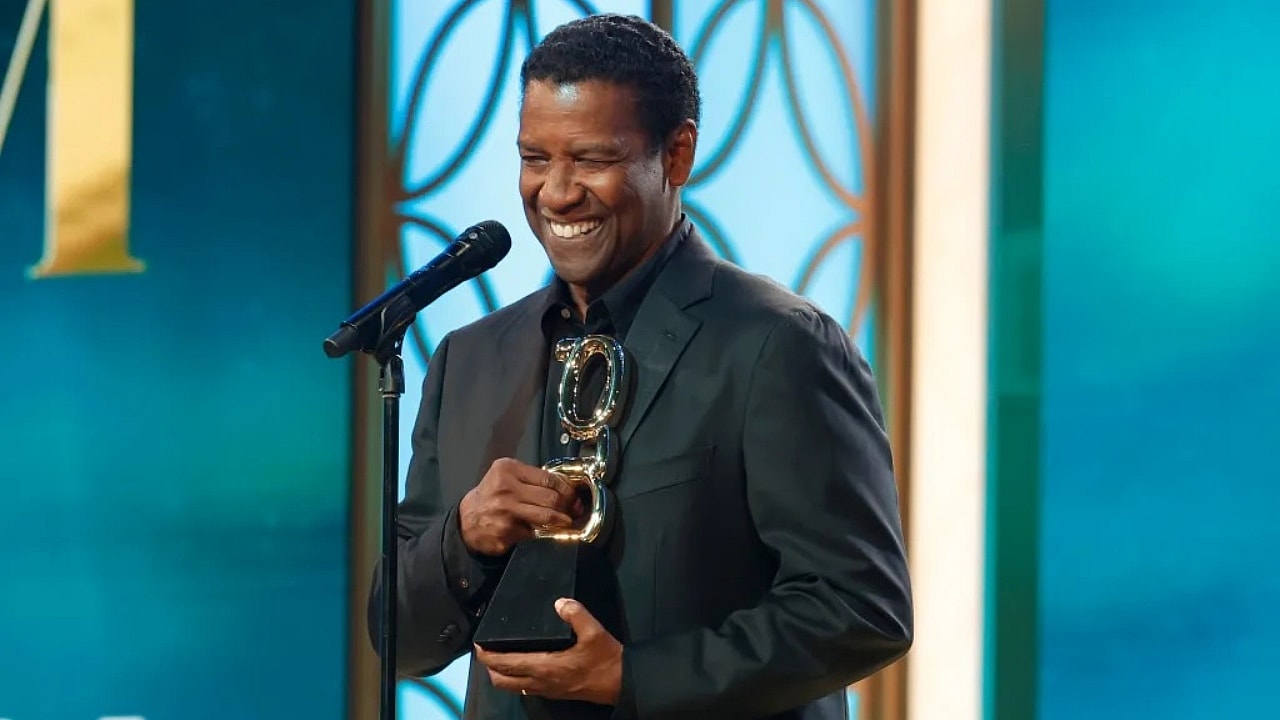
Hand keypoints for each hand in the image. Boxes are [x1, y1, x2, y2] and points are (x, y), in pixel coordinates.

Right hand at [459, 458, 580, 555]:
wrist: (467, 520)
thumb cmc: (491, 496)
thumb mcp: (505, 476)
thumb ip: (531, 478)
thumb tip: (565, 487)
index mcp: (507, 470)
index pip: (548, 478)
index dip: (566, 488)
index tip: (573, 495)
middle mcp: (506, 489)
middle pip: (551, 498)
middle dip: (568, 505)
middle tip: (573, 509)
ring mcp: (505, 512)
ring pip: (546, 517)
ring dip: (561, 520)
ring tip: (565, 520)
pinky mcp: (505, 532)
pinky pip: (534, 533)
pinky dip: (542, 533)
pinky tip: (542, 531)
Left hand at [474, 598, 622, 704]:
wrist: (621, 683)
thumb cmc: (606, 659)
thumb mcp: (594, 632)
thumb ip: (576, 614)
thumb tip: (560, 602)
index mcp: (544, 666)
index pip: (506, 664)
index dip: (487, 656)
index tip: (478, 645)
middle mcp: (540, 681)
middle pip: (502, 681)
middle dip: (489, 668)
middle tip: (485, 651)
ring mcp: (545, 690)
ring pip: (512, 687)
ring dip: (501, 675)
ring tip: (499, 658)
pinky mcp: (553, 693)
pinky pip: (525, 688)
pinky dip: (515, 679)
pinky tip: (521, 666)